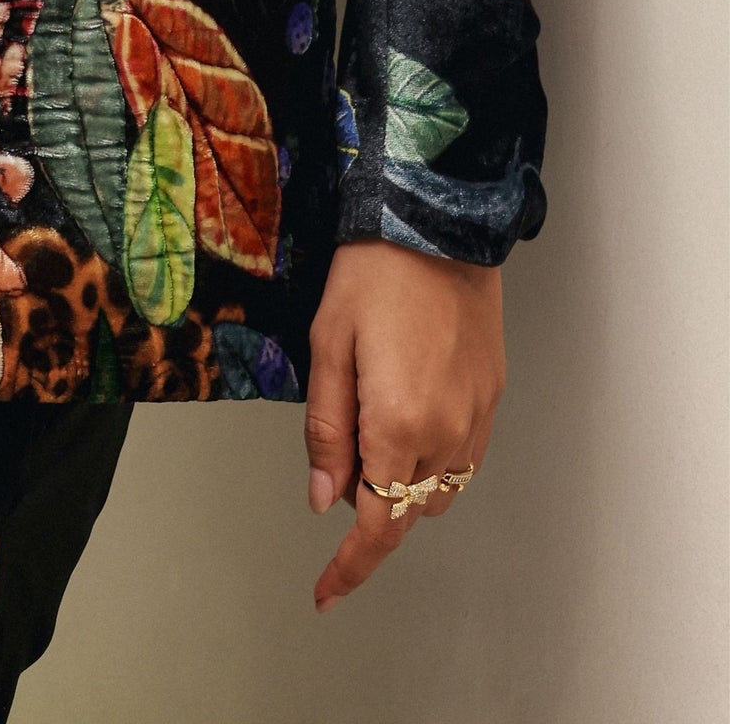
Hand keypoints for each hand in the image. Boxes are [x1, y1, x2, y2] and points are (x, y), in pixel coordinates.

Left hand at [303, 240, 502, 611]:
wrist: (437, 224)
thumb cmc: (373, 274)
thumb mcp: (328, 344)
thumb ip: (326, 428)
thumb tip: (324, 498)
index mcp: (399, 425)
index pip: (376, 525)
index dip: (349, 567)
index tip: (325, 592)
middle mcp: (446, 435)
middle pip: (405, 509)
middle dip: (366, 506)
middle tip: (335, 463)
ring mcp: (476, 419)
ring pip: (436, 492)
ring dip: (401, 487)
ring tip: (368, 435)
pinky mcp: (493, 400)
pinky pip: (462, 461)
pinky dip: (430, 464)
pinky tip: (406, 425)